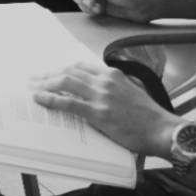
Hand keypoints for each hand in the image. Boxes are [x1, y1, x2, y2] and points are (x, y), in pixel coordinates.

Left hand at [30, 63, 177, 156]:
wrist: (162, 129)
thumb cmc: (148, 116)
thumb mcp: (131, 92)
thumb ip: (112, 88)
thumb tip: (94, 92)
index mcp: (112, 74)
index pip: (80, 66)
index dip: (62, 68)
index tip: (51, 72)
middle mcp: (105, 80)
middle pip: (69, 71)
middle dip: (48, 74)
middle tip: (34, 79)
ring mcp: (101, 95)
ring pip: (65, 82)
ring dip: (45, 84)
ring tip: (33, 88)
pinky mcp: (98, 112)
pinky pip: (68, 102)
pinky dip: (50, 99)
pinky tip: (40, 99)